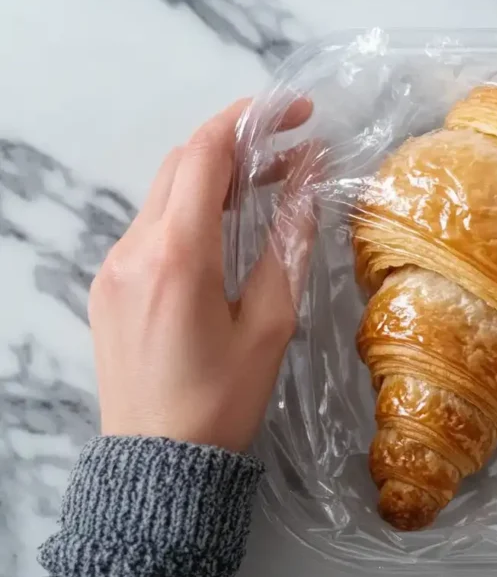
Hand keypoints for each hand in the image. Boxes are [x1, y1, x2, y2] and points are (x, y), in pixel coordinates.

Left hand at [89, 98, 318, 451]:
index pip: (205, 155)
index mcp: (176, 255)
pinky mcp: (108, 285)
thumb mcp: (270, 323)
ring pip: (164, 193)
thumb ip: (287, 243)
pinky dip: (192, 210)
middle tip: (291, 147)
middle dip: (236, 142)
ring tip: (270, 184)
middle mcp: (133, 249)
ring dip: (215, 177)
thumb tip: (308, 181)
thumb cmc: (223, 400)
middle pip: (181, 164)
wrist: (158, 463)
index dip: (250, 120)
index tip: (295, 113)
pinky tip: (228, 229)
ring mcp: (113, 266)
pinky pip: (151, 226)